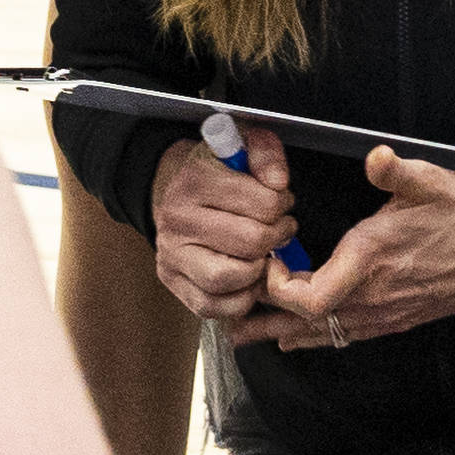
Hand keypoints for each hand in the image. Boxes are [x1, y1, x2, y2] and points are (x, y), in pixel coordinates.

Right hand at [148, 128, 299, 322]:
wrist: (175, 192)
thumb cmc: (215, 173)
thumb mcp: (241, 147)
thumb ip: (266, 153)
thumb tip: (278, 182)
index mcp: (195, 181)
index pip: (264, 204)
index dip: (283, 205)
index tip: (280, 203)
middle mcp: (177, 219)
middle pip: (250, 243)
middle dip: (277, 237)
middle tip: (279, 229)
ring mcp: (171, 254)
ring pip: (229, 278)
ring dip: (258, 271)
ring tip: (262, 255)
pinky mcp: (172, 281)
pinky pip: (215, 307)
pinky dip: (239, 299)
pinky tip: (246, 277)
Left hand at [238, 146, 454, 348]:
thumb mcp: (432, 182)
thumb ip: (396, 171)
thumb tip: (375, 156)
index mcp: (370, 260)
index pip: (307, 297)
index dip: (276, 285)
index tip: (267, 257)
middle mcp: (371, 295)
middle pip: (303, 321)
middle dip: (263, 312)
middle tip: (230, 306)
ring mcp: (383, 313)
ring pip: (321, 334)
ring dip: (280, 331)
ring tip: (241, 335)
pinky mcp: (394, 319)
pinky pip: (344, 337)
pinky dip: (313, 337)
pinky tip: (293, 338)